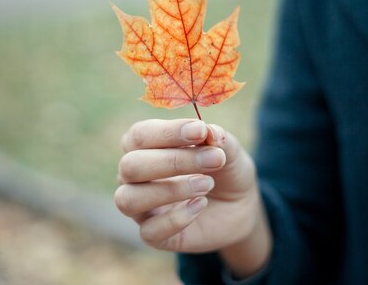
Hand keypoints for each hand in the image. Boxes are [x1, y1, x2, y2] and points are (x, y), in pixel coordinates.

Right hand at [115, 119, 270, 273]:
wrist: (238, 206)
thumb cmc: (223, 169)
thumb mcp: (228, 150)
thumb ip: (218, 138)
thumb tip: (210, 132)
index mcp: (144, 146)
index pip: (139, 135)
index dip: (167, 132)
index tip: (200, 131)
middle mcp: (133, 176)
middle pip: (130, 166)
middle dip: (174, 161)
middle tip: (214, 160)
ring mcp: (140, 207)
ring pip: (129, 199)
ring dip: (170, 190)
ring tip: (207, 184)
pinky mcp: (152, 235)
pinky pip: (148, 231)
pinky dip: (176, 219)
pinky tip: (201, 205)